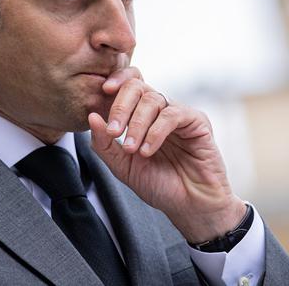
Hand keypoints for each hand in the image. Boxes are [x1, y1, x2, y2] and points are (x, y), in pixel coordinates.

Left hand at [89, 75, 245, 242]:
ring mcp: (179, 114)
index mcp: (142, 116)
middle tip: (113, 132)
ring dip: (137, 124)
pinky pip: (172, 115)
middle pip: (138, 86)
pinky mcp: (197, 121)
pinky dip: (155, 132)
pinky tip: (148, 151)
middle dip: (121, 106)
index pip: (128, 85)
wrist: (189, 206)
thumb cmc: (159, 186)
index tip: (103, 93)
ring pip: (153, 100)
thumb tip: (91, 116)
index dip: (116, 81)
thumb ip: (105, 144)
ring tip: (133, 149)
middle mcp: (160, 111)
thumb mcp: (123, 167)